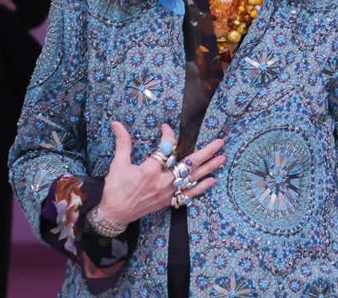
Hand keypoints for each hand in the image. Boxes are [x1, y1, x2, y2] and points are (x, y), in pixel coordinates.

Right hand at [98, 122, 225, 225]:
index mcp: (150, 170)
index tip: (167, 128)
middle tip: (219, 143)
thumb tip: (117, 123)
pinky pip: (189, 194)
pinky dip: (202, 188)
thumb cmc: (116, 188)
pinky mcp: (169, 201)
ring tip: (223, 158)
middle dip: (206, 152)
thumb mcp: (118, 164)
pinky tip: (213, 180)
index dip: (168, 136)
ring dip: (209, 168)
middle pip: (188, 163)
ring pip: (193, 178)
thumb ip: (123, 143)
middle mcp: (162, 181)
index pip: (166, 148)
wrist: (115, 214)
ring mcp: (168, 192)